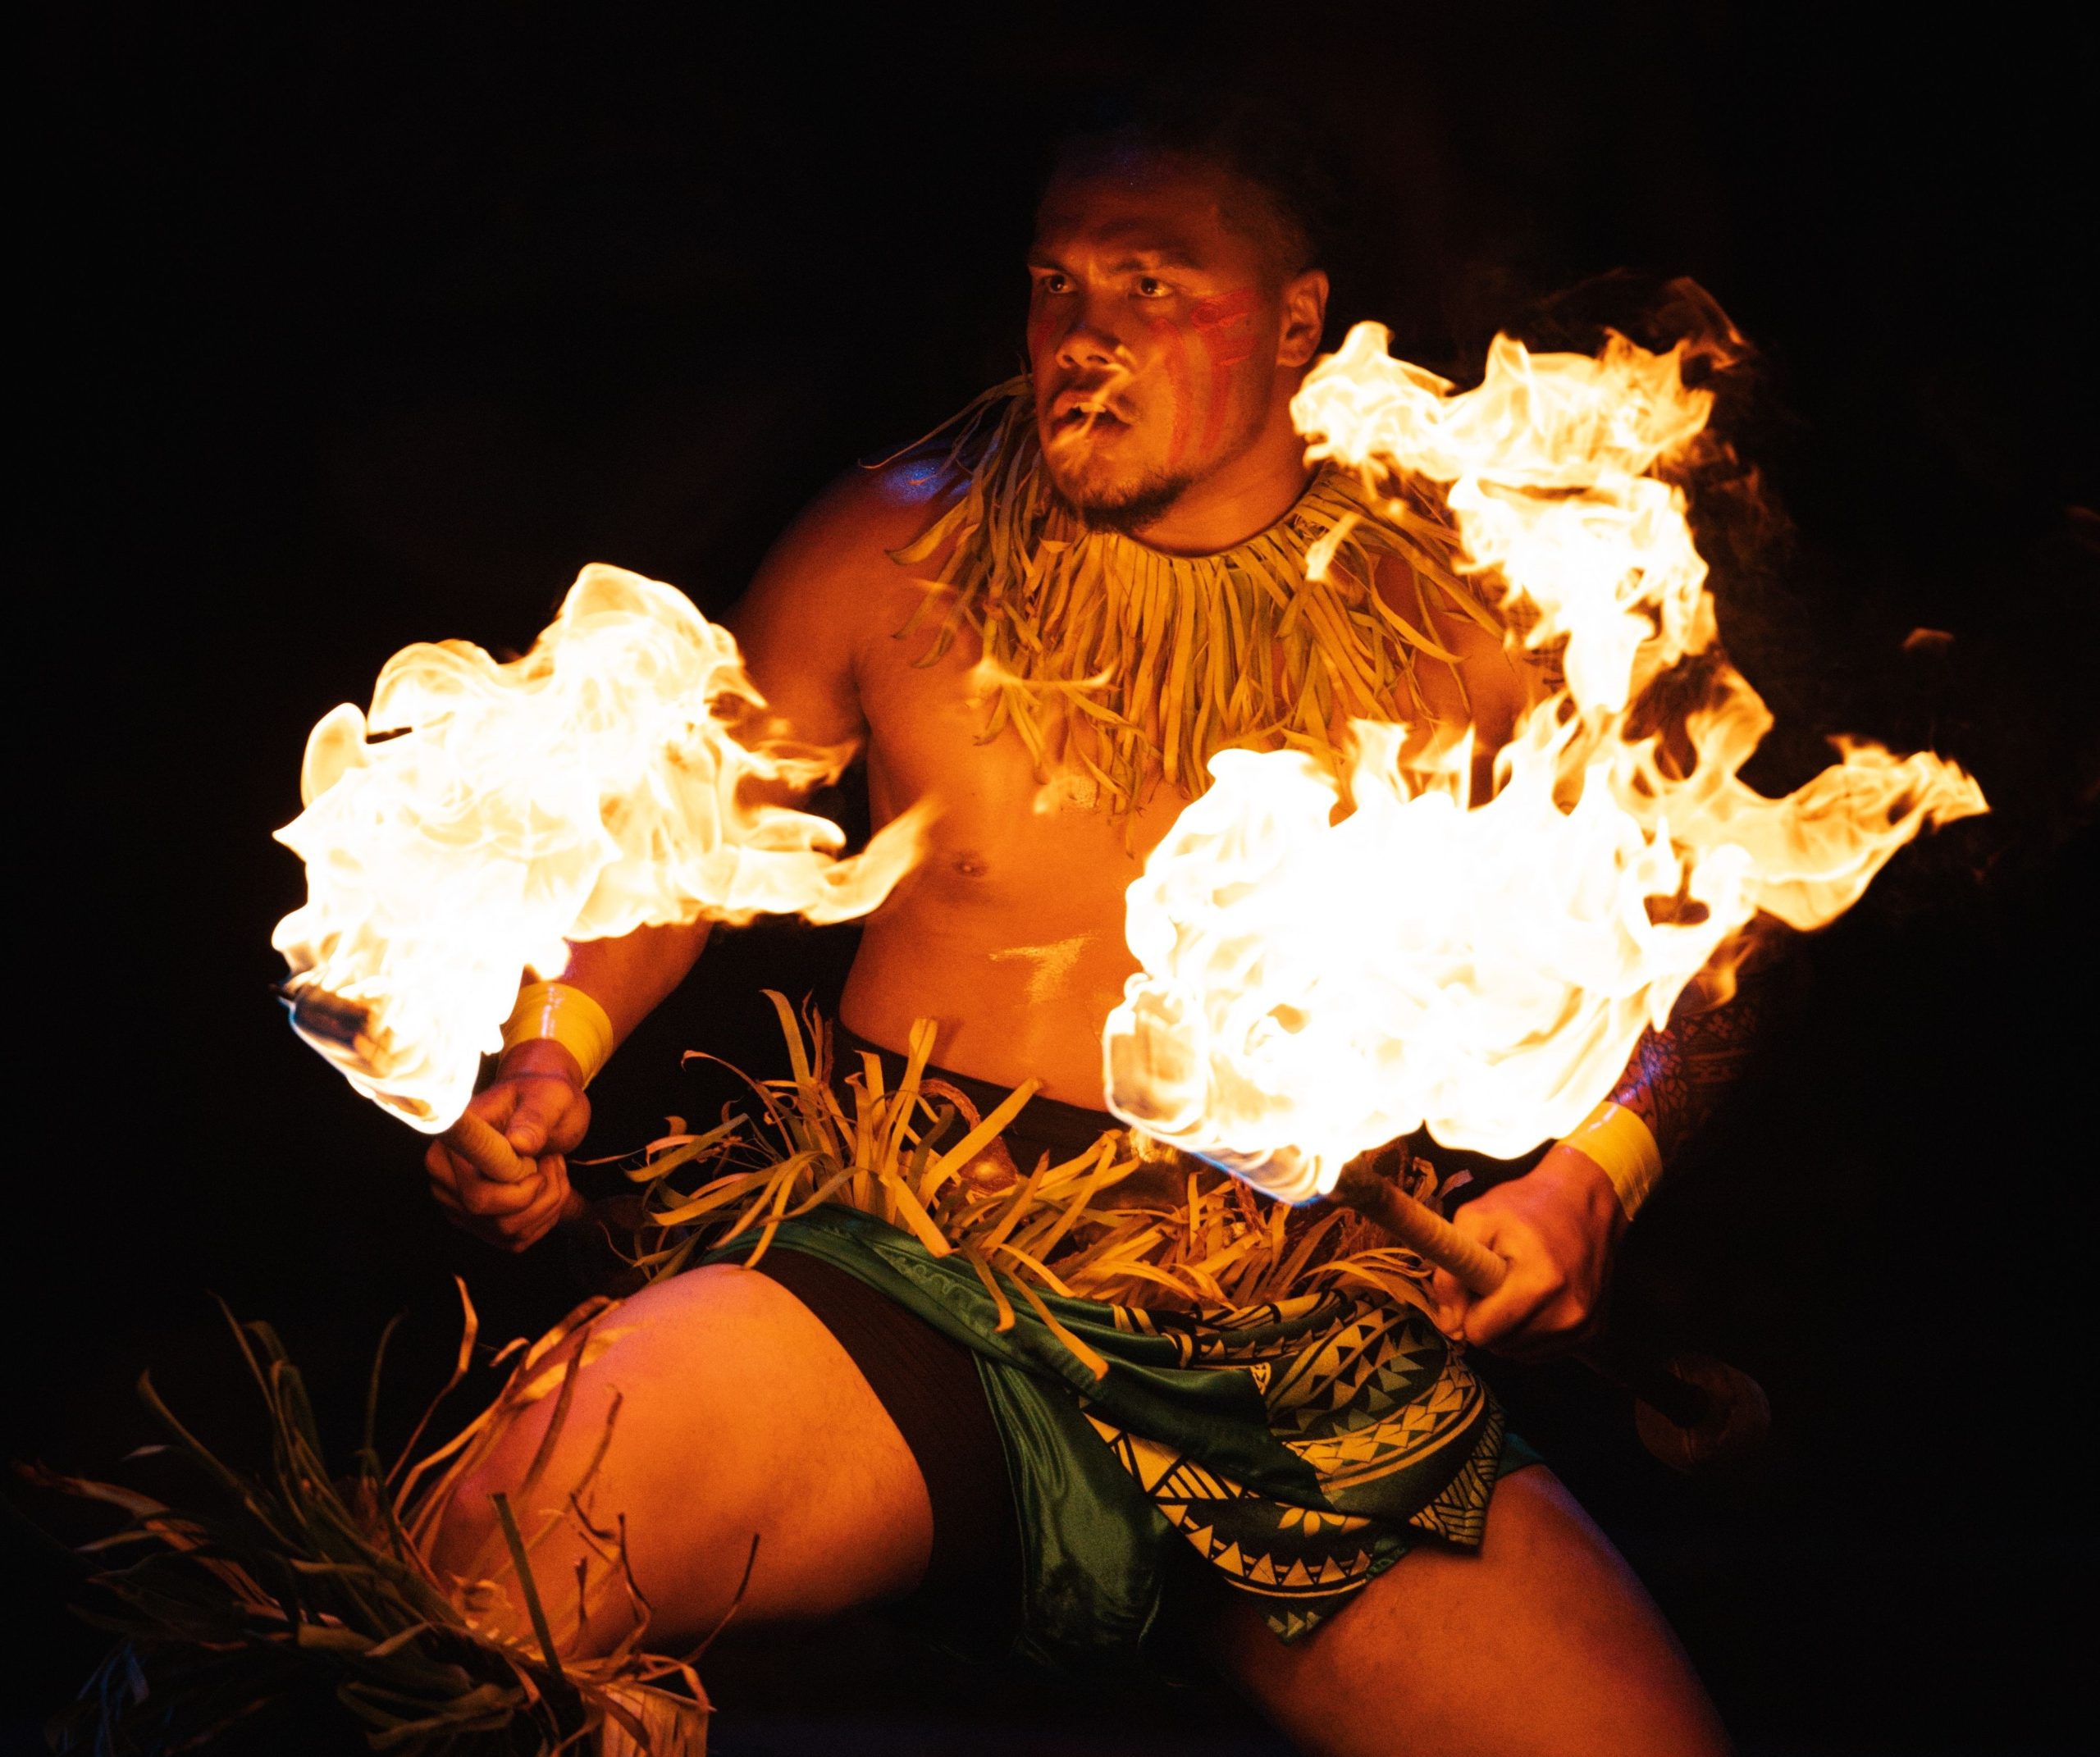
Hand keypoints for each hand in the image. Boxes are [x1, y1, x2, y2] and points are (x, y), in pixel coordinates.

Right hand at [424, 1039, 590, 1252]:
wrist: (542, 1105)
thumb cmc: (542, 1096)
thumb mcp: (549, 1098)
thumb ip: (535, 1118)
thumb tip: (520, 1143)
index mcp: (453, 1144)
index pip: (478, 1192)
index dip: (518, 1185)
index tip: (537, 1160)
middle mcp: (444, 1177)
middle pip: (494, 1217)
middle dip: (539, 1195)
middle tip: (552, 1160)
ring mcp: (457, 1203)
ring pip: (508, 1232)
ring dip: (547, 1204)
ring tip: (552, 1168)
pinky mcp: (476, 1221)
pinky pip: (514, 1240)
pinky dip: (543, 1218)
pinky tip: (547, 1188)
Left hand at [1428, 1144, 1625, 1360]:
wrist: (1583, 1202)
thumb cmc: (1524, 1207)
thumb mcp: (1474, 1221)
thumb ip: (1450, 1273)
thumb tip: (1448, 1324)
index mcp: (1539, 1283)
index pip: (1482, 1332)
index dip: (1469, 1309)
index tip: (1476, 1285)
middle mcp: (1568, 1313)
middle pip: (1500, 1346)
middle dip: (1489, 1319)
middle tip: (1497, 1282)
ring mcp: (1584, 1327)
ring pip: (1520, 1353)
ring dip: (1509, 1328)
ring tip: (1517, 1288)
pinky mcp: (1594, 1333)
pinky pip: (1543, 1352)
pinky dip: (1531, 1333)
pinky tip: (1536, 1302)